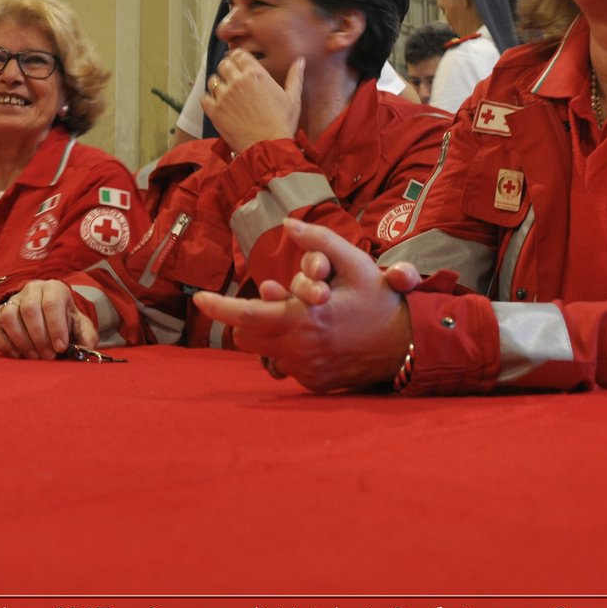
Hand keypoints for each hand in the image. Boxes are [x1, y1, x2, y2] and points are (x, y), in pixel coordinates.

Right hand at [0, 280, 97, 359]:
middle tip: (48, 356)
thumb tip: (82, 350)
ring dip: (21, 340)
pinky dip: (4, 343)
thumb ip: (86, 338)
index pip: (51, 303)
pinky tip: (18, 354)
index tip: (60, 348)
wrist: (48, 317)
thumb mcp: (81, 327)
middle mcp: (31, 290)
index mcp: (54, 288)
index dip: (56, 327)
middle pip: (30, 310)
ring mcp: (12, 301)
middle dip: (39, 337)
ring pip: (9, 316)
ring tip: (34, 356)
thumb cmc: (65, 323)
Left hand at [191, 218, 412, 391]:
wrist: (408, 347)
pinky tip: (317, 337)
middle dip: (250, 317)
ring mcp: (304, 370)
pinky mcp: (312, 383)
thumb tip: (288, 223)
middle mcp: (298, 349)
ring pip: (265, 352)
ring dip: (272, 334)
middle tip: (274, 299)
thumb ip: (320, 240)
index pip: (245, 315)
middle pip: (246, 336)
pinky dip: (292, 350)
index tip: (198, 299)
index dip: (218, 307)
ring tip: (300, 317)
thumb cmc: (380, 301)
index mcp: (302, 319)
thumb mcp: (356, 263)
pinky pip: (286, 366)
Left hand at [202, 51, 302, 152]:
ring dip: (218, 85)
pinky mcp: (215, 111)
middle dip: (227, 70)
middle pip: (224, 64)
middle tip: (232, 80)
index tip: (239, 65)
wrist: (268, 148)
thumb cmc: (282, 124)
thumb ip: (295, 77)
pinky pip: (204, 98)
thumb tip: (300, 61)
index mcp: (256, 74)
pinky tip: (218, 106)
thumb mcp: (293, 99)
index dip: (238, 59)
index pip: (239, 54)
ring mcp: (224, 96)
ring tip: (226, 95)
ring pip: (213, 80)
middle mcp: (238, 81)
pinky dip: (209, 100)